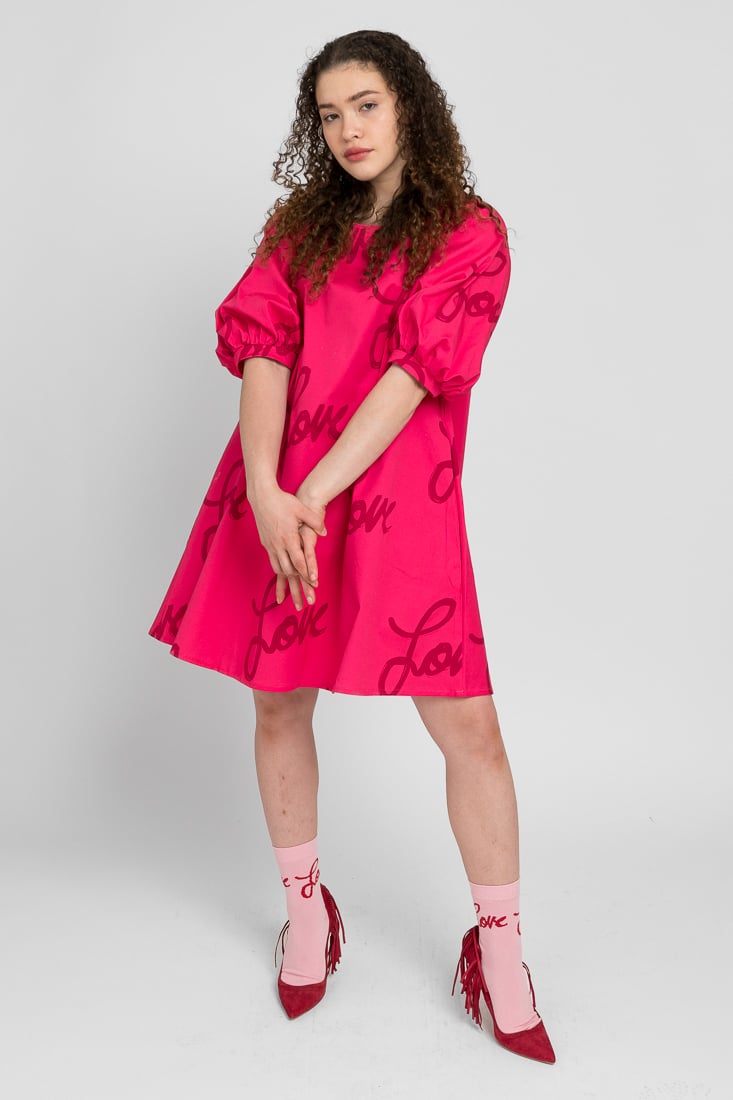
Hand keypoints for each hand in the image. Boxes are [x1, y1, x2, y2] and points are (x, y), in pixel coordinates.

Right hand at [275, 489, 327, 608]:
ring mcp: (271, 545)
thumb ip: (315, 521)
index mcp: (288, 538)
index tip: (314, 585)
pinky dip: (278, 573)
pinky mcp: (266, 543)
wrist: (262, 496)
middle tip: (302, 604)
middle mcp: (278, 545)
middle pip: (289, 572)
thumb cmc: (283, 501)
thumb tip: (324, 533)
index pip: (299, 561)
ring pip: (279, 569)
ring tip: (290, 599)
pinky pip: (273, 562)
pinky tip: (282, 579)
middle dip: (296, 588)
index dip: (307, 574)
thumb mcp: (302, 509)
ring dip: (286, 584)